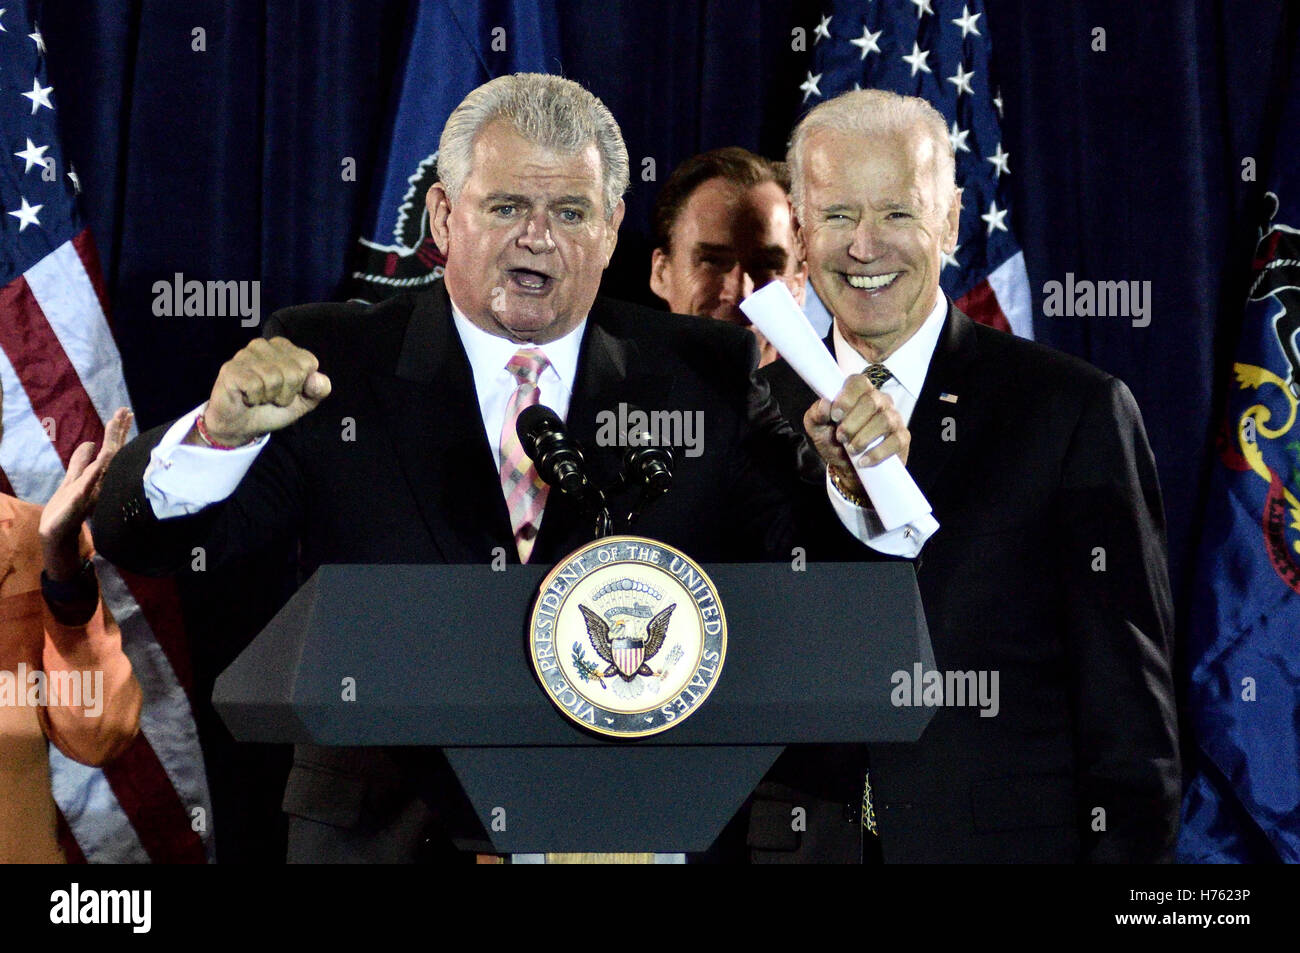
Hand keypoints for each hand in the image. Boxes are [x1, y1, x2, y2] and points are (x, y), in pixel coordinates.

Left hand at [39, 407, 132, 579]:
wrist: (57, 534)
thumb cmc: (66, 509)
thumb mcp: (73, 479)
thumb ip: (81, 462)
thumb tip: (90, 442)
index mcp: (97, 475)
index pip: (110, 449)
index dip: (116, 431)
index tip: (124, 412)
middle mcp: (98, 480)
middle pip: (110, 452)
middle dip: (117, 431)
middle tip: (125, 411)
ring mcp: (91, 489)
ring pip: (104, 463)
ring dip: (110, 444)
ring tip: (115, 424)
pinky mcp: (79, 500)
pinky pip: (89, 482)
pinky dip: (96, 470)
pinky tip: (101, 456)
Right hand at [198, 337, 330, 445]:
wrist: (240, 426)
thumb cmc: (272, 408)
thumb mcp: (304, 402)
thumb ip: (319, 390)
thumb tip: (317, 378)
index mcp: (284, 348)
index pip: (309, 363)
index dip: (301, 385)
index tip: (286, 391)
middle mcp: (265, 345)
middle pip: (294, 371)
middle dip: (286, 393)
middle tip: (271, 397)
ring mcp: (246, 354)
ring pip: (275, 378)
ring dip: (269, 397)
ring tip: (259, 397)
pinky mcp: (231, 368)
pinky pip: (255, 386)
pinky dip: (255, 399)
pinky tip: (247, 397)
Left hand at [804, 374, 910, 492]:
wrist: (848, 469)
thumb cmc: (834, 443)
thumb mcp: (818, 429)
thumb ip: (816, 415)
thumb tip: (825, 404)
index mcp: (859, 393)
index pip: (858, 382)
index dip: (846, 397)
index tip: (835, 416)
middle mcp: (880, 401)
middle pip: (871, 401)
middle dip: (852, 422)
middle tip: (841, 437)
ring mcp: (893, 418)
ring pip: (884, 420)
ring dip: (863, 437)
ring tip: (851, 449)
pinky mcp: (902, 438)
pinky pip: (895, 441)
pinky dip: (877, 453)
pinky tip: (863, 460)